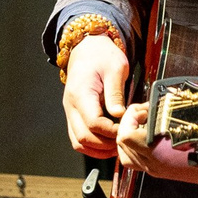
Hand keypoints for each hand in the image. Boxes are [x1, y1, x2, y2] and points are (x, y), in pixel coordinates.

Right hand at [62, 35, 131, 155]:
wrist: (87, 48)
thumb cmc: (102, 55)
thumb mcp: (115, 68)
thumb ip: (116, 93)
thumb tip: (120, 115)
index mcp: (81, 94)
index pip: (94, 122)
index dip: (112, 131)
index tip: (127, 129)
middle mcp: (71, 106)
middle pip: (83, 138)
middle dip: (106, 145)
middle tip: (124, 141)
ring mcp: (71, 112)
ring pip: (79, 143)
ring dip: (98, 149)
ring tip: (117, 145)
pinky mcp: (74, 116)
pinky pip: (79, 139)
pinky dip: (93, 146)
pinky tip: (109, 143)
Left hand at [114, 101, 197, 184]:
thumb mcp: (192, 117)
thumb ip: (169, 109)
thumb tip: (159, 99)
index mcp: (157, 149)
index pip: (126, 134)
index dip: (131, 117)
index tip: (146, 108)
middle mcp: (152, 163)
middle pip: (123, 144)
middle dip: (129, 125)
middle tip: (145, 114)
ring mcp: (156, 170)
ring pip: (127, 156)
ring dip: (130, 138)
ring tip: (146, 126)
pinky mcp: (161, 172)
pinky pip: (137, 162)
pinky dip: (136, 149)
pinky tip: (151, 137)